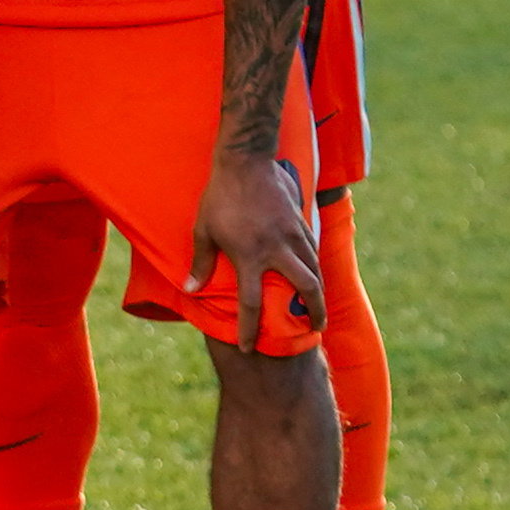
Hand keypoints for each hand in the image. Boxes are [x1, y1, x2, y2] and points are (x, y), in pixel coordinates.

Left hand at [188, 150, 322, 355]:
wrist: (246, 161)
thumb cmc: (219, 198)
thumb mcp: (204, 230)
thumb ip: (201, 262)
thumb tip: (191, 289)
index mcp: (250, 256)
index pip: (251, 303)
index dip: (249, 329)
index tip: (248, 348)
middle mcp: (277, 249)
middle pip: (306, 288)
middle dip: (315, 312)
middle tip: (316, 329)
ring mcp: (293, 234)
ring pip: (315, 268)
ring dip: (319, 289)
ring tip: (318, 305)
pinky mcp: (301, 221)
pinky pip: (313, 248)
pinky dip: (315, 263)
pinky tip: (313, 271)